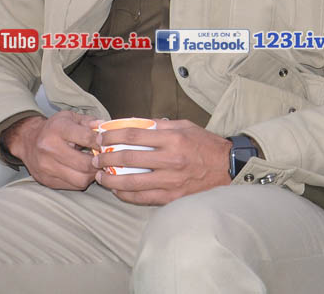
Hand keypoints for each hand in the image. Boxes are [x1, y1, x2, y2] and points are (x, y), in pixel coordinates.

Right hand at [2, 112, 99, 189]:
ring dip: (92, 175)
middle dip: (100, 163)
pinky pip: (72, 186)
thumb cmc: (54, 128)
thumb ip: (89, 121)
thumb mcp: (70, 117)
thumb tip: (105, 127)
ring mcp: (47, 167)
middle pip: (84, 164)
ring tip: (95, 167)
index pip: (87, 137)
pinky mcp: (47, 180)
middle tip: (105, 160)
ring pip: (80, 179)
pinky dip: (82, 181)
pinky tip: (83, 172)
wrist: (28, 140)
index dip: (102, 142)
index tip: (107, 144)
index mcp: (58, 129)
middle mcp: (50, 148)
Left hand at [94, 119, 232, 205]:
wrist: (228, 168)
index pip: (134, 135)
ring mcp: (171, 180)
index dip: (112, 136)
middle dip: (105, 158)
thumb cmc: (206, 145)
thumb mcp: (186, 126)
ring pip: (131, 181)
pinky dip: (126, 194)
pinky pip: (142, 198)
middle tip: (95, 158)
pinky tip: (117, 190)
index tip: (100, 137)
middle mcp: (170, 159)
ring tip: (100, 176)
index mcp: (173, 138)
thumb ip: (160, 125)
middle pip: (128, 158)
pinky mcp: (172, 197)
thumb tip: (134, 125)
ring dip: (111, 179)